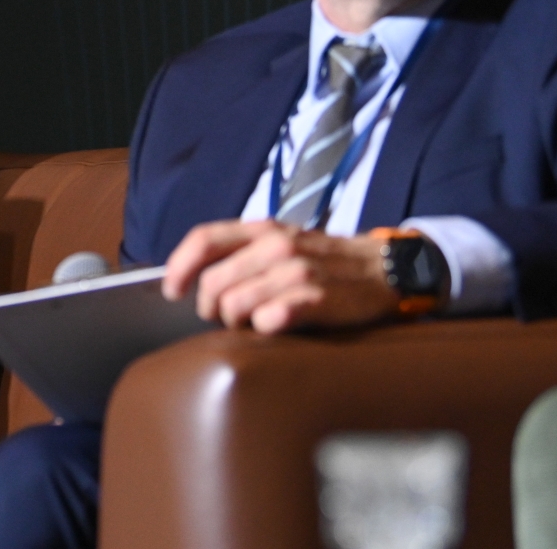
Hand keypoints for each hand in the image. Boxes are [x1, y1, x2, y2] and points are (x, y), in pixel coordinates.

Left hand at [162, 219, 398, 332]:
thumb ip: (242, 252)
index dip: (180, 267)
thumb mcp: (281, 242)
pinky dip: (265, 327)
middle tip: (225, 319)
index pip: (204, 240)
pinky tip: (273, 326)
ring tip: (253, 324)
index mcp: (261, 229)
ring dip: (237, 323)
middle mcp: (276, 246)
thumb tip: (195, 277)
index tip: (172, 290)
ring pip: (236, 304)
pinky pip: (272, 317)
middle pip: (214, 282)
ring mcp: (298, 271)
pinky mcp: (318, 298)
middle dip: (211, 308)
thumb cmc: (324, 261)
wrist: (383, 270)